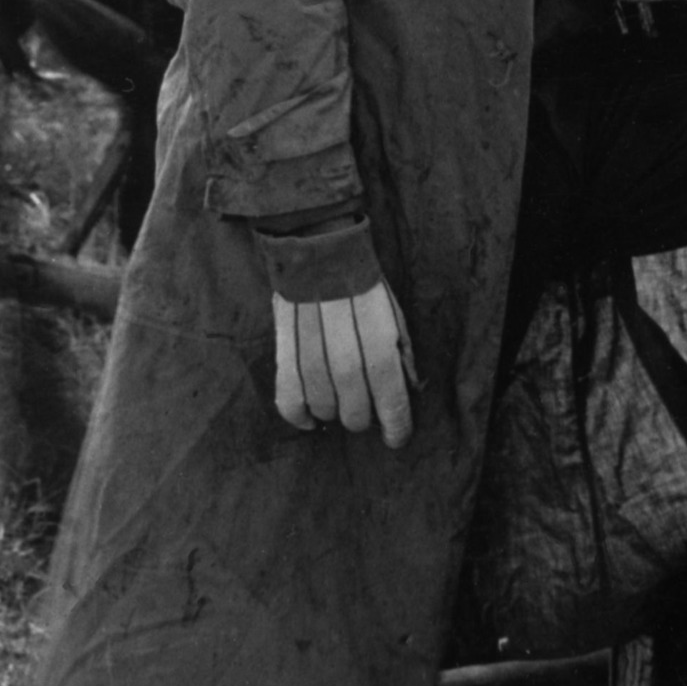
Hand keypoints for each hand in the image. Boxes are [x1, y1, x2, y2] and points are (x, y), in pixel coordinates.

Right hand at [274, 281, 416, 447]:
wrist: (318, 247)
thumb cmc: (363, 284)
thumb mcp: (394, 313)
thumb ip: (400, 353)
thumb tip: (404, 392)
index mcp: (376, 335)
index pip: (389, 394)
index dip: (396, 424)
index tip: (397, 438)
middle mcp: (342, 346)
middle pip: (354, 407)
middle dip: (364, 418)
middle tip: (367, 413)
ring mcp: (308, 349)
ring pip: (322, 406)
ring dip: (335, 414)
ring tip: (341, 405)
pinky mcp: (282, 348)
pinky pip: (288, 397)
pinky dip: (299, 416)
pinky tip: (312, 419)